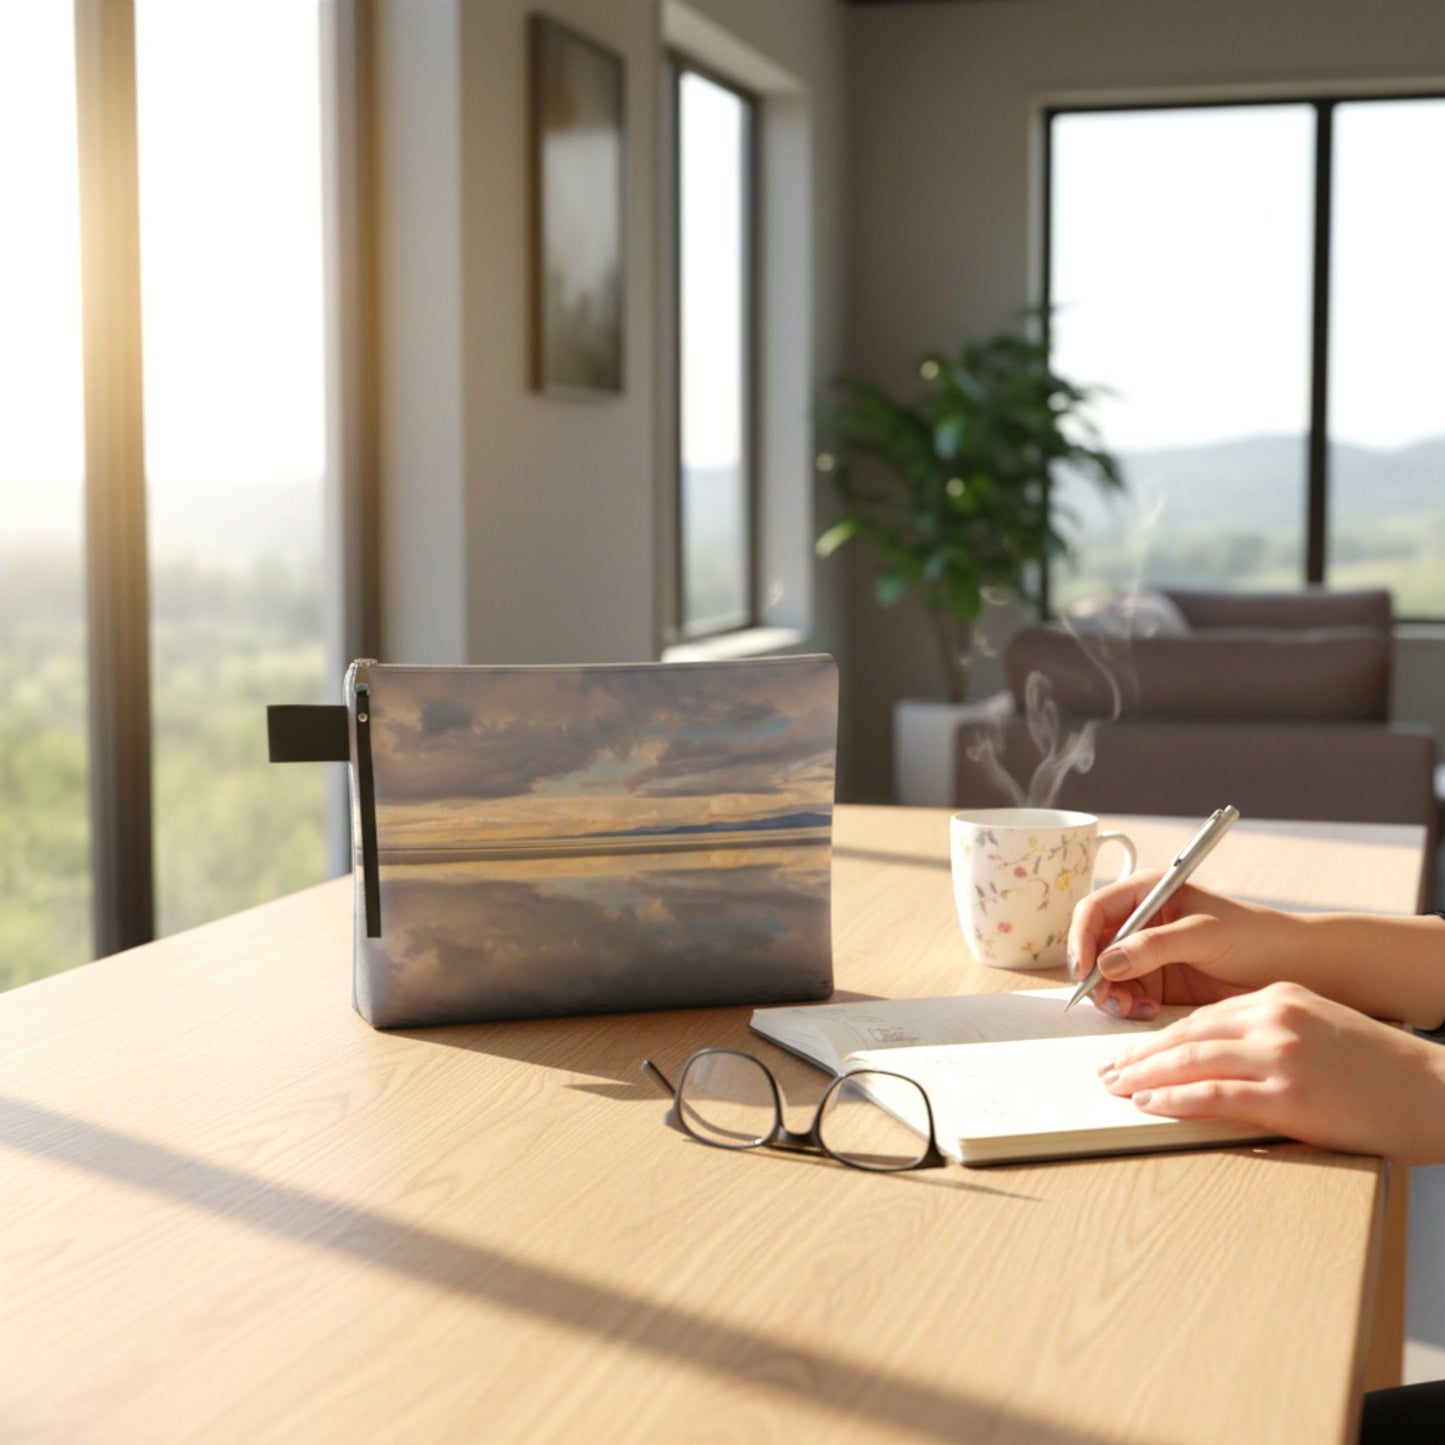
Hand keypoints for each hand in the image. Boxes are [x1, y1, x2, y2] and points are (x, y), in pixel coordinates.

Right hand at [1068, 873, 1294, 1019]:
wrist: (1293, 970)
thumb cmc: (1256, 936)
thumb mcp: (1204, 934)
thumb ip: (1154, 946)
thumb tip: (1106, 962)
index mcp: (1147, 894)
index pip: (1095, 910)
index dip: (1081, 937)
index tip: (1084, 967)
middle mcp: (1140, 923)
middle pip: (1092, 945)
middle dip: (1093, 972)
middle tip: (1107, 997)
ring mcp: (1146, 955)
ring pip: (1104, 975)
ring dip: (1108, 993)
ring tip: (1129, 1007)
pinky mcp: (1157, 984)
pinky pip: (1124, 996)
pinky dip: (1126, 1006)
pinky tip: (1147, 1011)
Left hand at [1097, 982, 1444, 1164]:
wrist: (1436, 1093)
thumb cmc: (1380, 1070)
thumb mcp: (1317, 1027)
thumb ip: (1268, 1032)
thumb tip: (1216, 1058)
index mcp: (1279, 997)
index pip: (1202, 1015)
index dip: (1161, 1035)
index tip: (1134, 1050)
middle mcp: (1273, 1018)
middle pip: (1186, 1034)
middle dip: (1141, 1054)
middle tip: (1109, 1069)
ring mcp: (1279, 1056)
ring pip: (1190, 1061)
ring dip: (1144, 1075)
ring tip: (1116, 1088)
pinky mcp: (1287, 1095)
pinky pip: (1212, 1095)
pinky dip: (1173, 1099)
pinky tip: (1148, 1104)